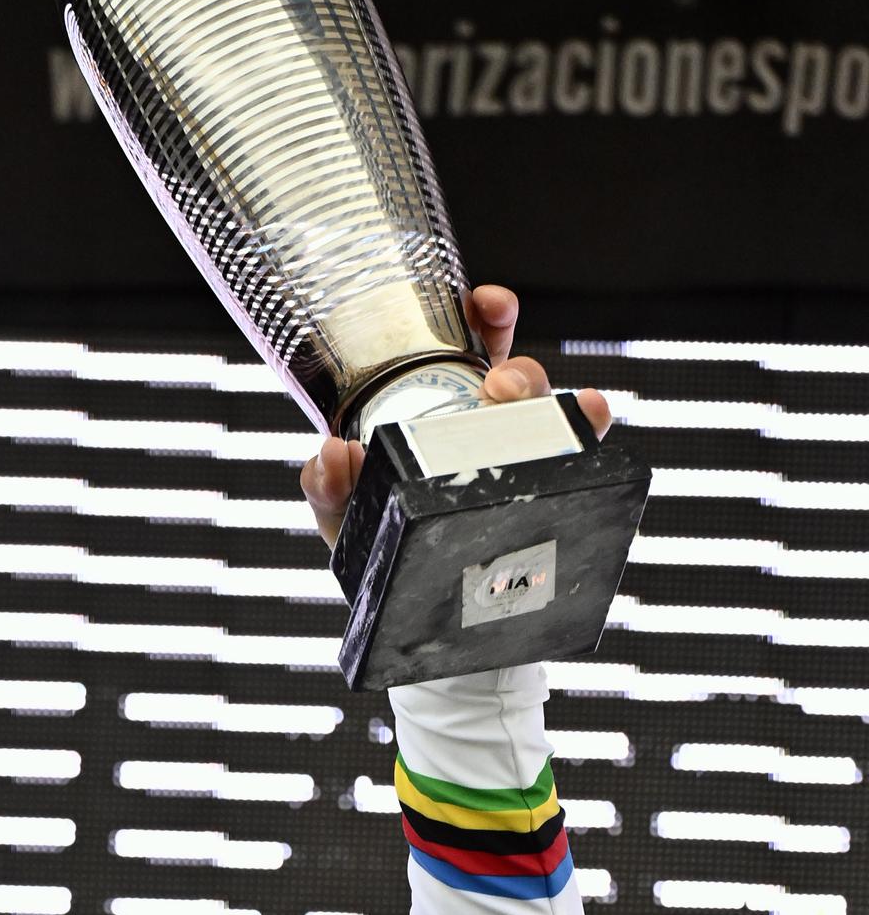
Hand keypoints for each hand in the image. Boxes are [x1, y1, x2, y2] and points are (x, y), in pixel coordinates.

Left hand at [299, 284, 612, 547]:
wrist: (410, 609)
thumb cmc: (380, 544)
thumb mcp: (344, 511)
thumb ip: (327, 485)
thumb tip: (332, 455)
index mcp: (441, 407)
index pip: (471, 345)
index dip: (486, 314)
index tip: (485, 305)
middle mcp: (485, 425)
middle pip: (518, 376)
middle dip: (518, 368)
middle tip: (499, 388)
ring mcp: (517, 457)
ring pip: (548, 410)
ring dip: (546, 399)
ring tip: (524, 411)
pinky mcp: (543, 490)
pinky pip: (577, 451)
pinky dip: (587, 426)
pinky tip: (587, 415)